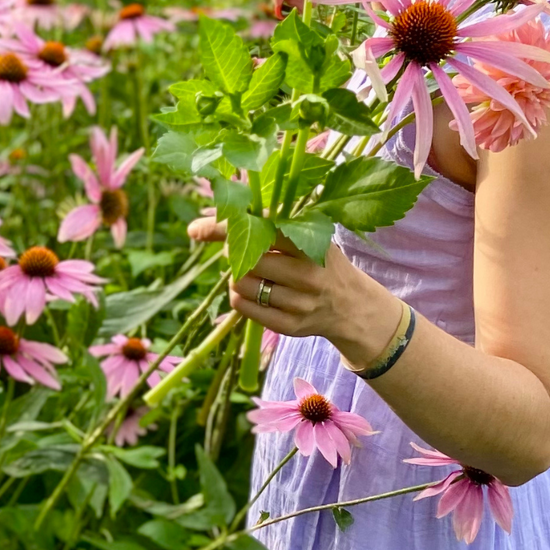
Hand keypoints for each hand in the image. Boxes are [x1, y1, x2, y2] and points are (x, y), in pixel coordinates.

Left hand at [188, 211, 403, 362]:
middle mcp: (306, 275)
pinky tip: (251, 291)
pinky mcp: (290, 326)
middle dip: (233, 253)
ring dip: (236, 276)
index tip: (197, 228)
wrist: (352, 305)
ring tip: (250, 272)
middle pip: (246, 260)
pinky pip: (244, 308)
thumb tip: (206, 222)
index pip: (260, 231)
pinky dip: (238, 296)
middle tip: (240, 250)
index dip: (225, 228)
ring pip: (241, 285)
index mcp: (310, 245)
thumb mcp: (308, 237)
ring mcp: (299, 304)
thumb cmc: (321, 263)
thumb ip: (269, 226)